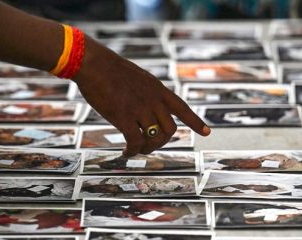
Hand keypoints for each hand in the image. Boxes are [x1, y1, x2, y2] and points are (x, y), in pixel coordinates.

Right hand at [74, 37, 210, 155]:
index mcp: (158, 89)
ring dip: (147, 149)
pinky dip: (132, 151)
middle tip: (150, 146)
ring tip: (137, 150)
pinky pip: (135, 142)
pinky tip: (125, 153)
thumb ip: (148, 92)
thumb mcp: (139, 77)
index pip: (182, 108)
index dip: (196, 122)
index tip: (207, 132)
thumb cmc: (111, 69)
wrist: (94, 63)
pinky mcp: (124, 117)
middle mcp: (154, 100)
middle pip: (170, 130)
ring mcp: (140, 109)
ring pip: (154, 138)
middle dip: (162, 142)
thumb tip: (149, 107)